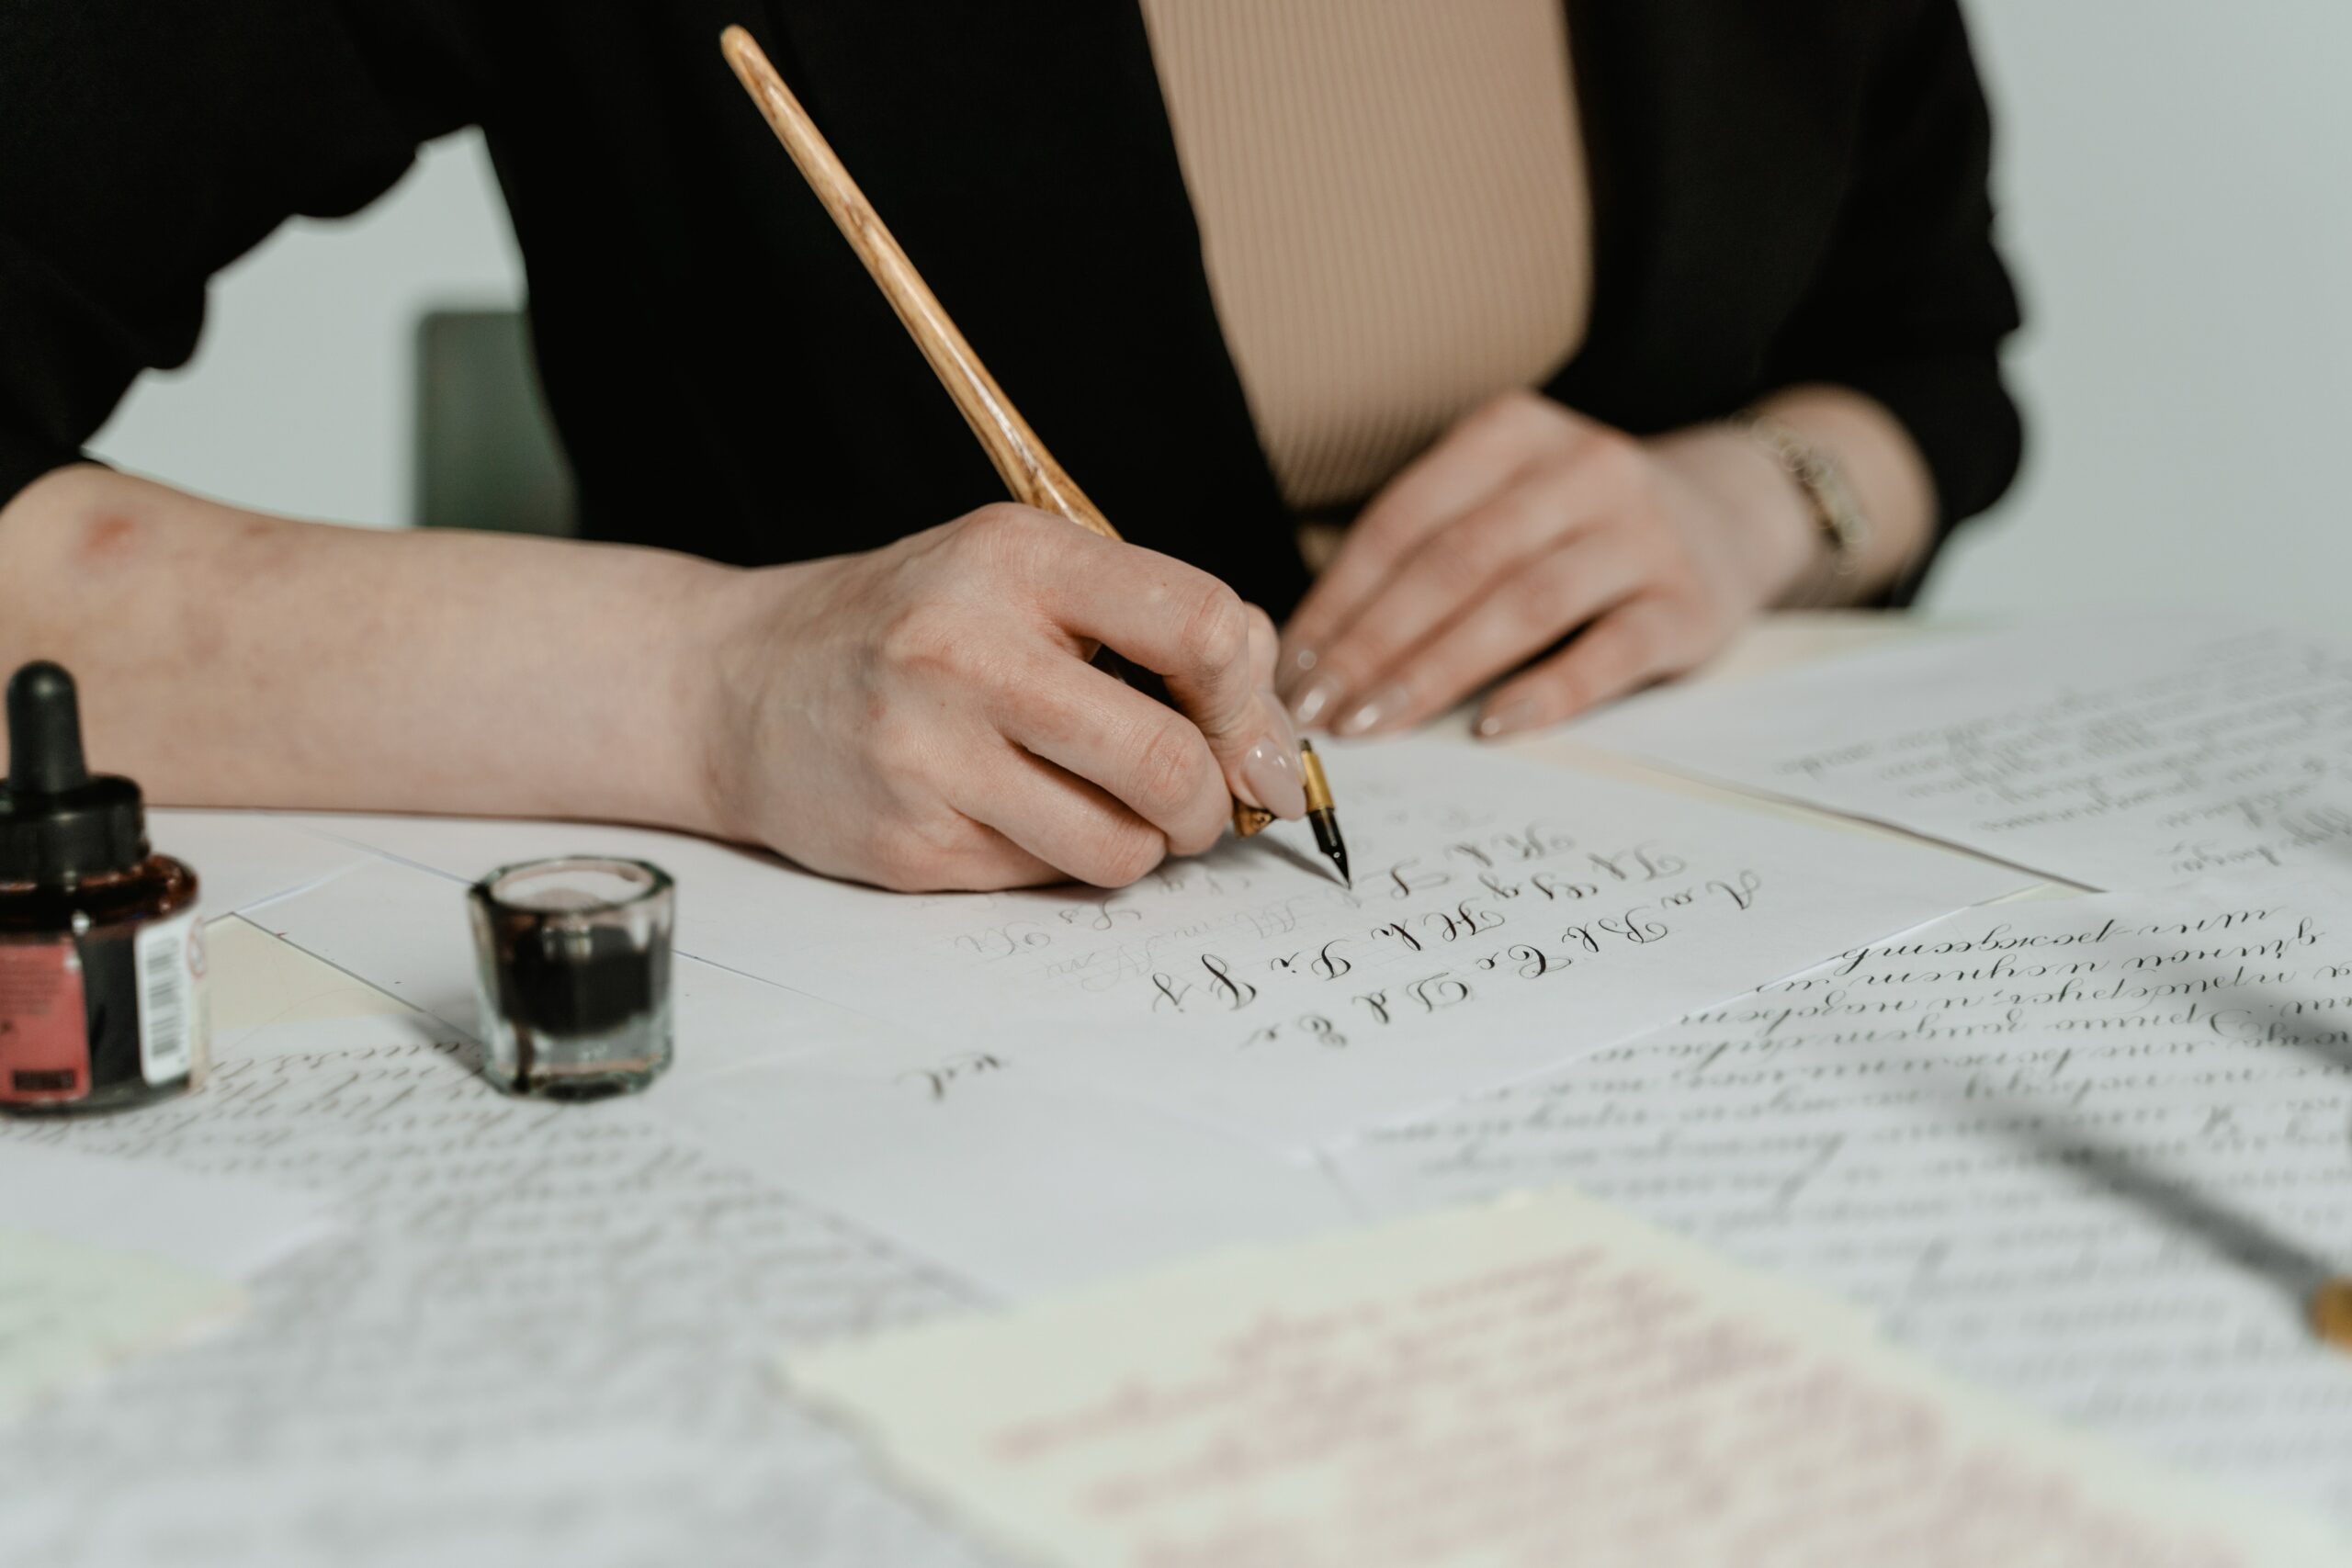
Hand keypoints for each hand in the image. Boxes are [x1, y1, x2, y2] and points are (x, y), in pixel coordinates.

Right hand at [700, 504, 1305, 890]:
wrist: (737, 686)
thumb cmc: (910, 628)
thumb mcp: (1020, 577)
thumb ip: (1148, 626)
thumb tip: (1270, 741)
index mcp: (1017, 557)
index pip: (1203, 627)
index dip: (1252, 702)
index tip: (1249, 736)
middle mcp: (968, 647)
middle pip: (1169, 761)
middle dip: (1211, 805)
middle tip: (1198, 807)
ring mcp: (929, 752)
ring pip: (1118, 847)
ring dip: (1142, 847)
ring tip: (1106, 811)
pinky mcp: (908, 841)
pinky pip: (1045, 880)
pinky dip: (1061, 863)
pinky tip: (1014, 817)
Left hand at [1278, 392, 1821, 738]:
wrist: (1733, 512)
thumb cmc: (1579, 523)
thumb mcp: (1506, 499)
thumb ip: (1428, 552)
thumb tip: (1318, 650)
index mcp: (1514, 433)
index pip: (1404, 520)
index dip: (1340, 598)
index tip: (1292, 666)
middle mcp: (1583, 469)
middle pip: (1455, 563)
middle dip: (1373, 644)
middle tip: (1319, 709)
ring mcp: (1643, 535)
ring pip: (1522, 606)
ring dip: (1436, 672)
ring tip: (1376, 723)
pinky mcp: (1690, 603)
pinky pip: (1608, 652)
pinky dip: (1545, 692)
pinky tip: (1489, 728)